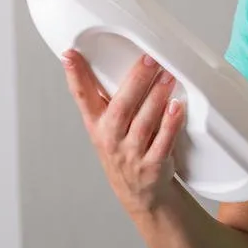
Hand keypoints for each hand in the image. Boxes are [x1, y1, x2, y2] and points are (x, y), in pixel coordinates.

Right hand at [62, 50, 185, 216]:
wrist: (140, 193)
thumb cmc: (123, 152)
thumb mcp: (106, 128)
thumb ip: (105, 99)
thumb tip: (105, 60)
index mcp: (97, 125)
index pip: (82, 97)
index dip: (75, 76)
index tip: (70, 54)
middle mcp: (111, 138)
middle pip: (121, 107)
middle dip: (136, 81)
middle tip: (149, 59)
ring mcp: (131, 153)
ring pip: (144, 122)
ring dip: (156, 98)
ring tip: (167, 76)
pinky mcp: (152, 165)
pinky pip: (163, 141)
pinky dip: (170, 123)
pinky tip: (177, 107)